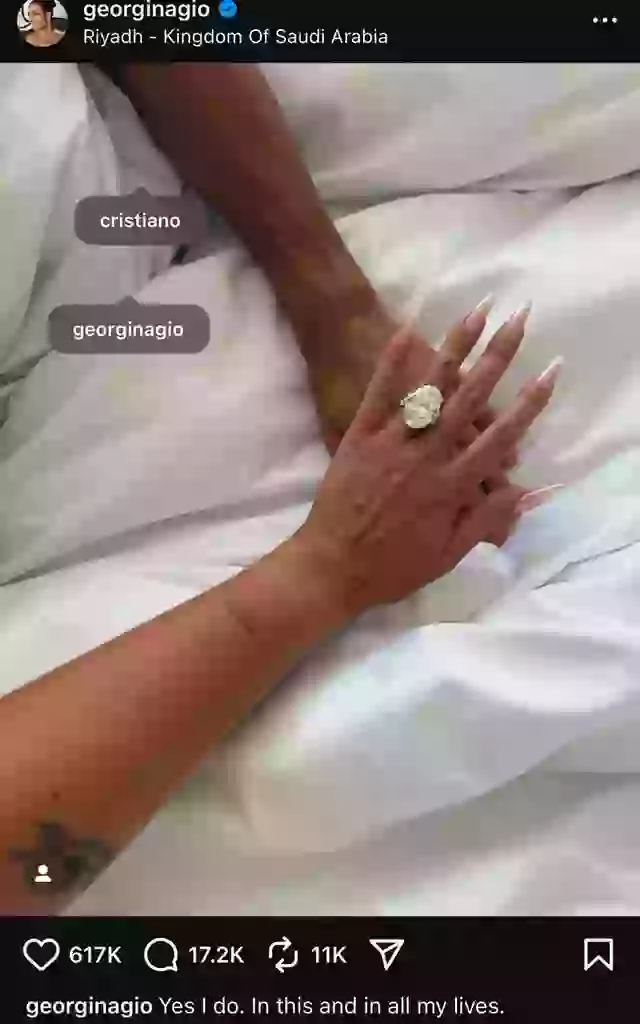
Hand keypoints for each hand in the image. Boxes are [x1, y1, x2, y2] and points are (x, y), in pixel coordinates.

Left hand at [299, 305, 559, 615]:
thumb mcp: (447, 555)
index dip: (529, 403)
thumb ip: (485, 520)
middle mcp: (428, 457)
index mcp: (452, 487)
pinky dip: (392, 362)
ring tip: (478, 312)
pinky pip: (378, 393)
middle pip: (471, 399)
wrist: (331, 567)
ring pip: (430, 388)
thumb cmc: (391, 568)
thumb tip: (525, 492)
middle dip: (498, 358)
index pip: (501, 437)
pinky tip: (408, 329)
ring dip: (455, 348)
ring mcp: (393, 443)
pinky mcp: (359, 436)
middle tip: (520, 321)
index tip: (551, 372)